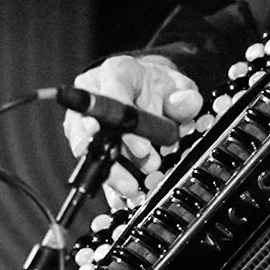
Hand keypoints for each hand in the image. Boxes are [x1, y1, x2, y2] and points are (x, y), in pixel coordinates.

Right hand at [64, 54, 203, 207]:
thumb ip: (183, 96)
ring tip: (132, 189)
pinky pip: (90, 162)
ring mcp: (84, 117)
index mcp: (116, 72)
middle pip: (92, 122)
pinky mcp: (83, 139)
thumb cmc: (157, 86)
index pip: (113, 91)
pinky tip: (119, 197)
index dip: (124, 121)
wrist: (145, 88)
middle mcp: (92, 92)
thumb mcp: (177, 85)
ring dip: (110, 170)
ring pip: (86, 146)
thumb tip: (186, 105)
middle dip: (116, 150)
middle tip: (143, 166)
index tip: (142, 148)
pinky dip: (106, 181)